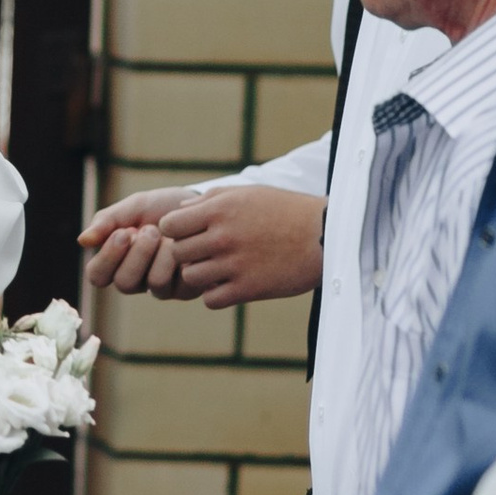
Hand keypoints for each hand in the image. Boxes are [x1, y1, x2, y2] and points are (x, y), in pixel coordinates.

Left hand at [83, 180, 323, 306]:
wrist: (327, 236)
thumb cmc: (286, 211)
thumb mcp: (248, 193)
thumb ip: (211, 199)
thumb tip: (179, 209)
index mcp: (220, 210)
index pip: (168, 225)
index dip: (175, 230)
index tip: (190, 232)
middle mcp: (222, 237)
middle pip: (176, 253)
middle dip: (187, 252)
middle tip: (206, 252)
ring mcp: (234, 264)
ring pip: (190, 277)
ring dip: (201, 275)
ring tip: (218, 269)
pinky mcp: (248, 289)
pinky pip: (210, 300)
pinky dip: (216, 295)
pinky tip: (230, 284)